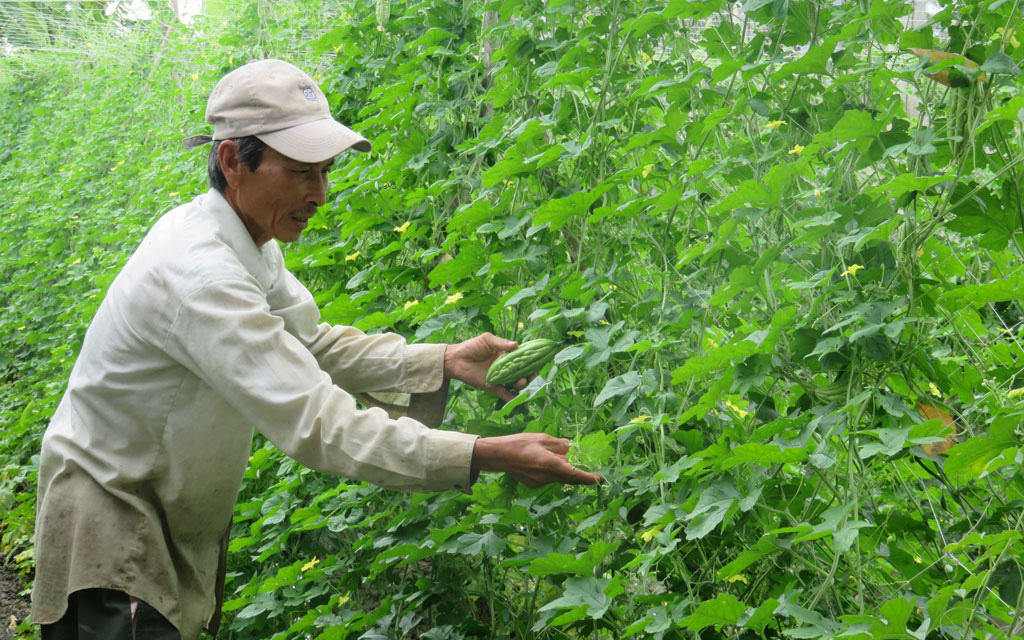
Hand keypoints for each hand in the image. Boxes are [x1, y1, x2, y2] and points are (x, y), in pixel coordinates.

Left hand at [444, 332, 529, 401]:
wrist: (455, 359)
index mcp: (506, 355)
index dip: (531, 361)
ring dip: (521, 385)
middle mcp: (505, 367)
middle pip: (522, 373)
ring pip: (515, 383)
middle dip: (529, 375)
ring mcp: (500, 378)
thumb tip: (516, 345)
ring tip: (521, 382)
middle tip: (531, 376)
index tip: (538, 363)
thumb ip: (501, 342)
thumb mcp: (487, 340)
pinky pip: (504, 393)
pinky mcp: (492, 387)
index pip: (522, 359)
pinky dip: (511, 397)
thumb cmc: (471, 346)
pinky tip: (517, 398)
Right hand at [471, 433, 603, 487]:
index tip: (600, 478)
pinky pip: (549, 478)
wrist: (497, 456)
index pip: (575, 475)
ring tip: (561, 457)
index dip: (590, 478)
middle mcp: (547, 477)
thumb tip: (572, 448)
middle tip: (589, 468)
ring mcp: (540, 482)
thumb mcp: (542, 439)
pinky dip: (553, 471)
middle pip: (569, 478)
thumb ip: (559, 445)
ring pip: (559, 478)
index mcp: (550, 464)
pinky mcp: (534, 484)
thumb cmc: (518, 444)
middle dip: (580, 474)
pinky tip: (545, 461)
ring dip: (565, 470)